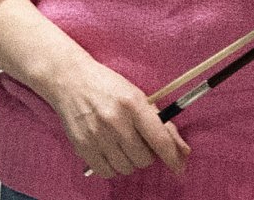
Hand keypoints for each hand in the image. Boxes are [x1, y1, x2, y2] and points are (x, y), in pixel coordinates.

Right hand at [39, 56, 189, 179]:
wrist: (70, 80)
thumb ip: (159, 123)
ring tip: (122, 144)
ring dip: (129, 161)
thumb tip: (183, 150)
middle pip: (144, 158)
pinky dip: (113, 167)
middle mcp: (116, 120)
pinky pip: (107, 172)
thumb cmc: (107, 86)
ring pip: (127, 168)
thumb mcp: (136, 96)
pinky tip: (110, 152)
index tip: (179, 167)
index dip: (173, 157)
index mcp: (133, 103)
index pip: (159, 139)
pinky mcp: (83, 146)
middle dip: (147, 154)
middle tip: (139, 141)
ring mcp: (97, 135)